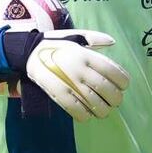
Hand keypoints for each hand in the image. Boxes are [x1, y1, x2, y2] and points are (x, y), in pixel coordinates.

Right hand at [5, 30, 129, 121]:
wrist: (28, 52)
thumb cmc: (55, 44)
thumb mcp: (75, 36)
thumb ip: (95, 38)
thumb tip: (113, 42)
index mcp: (86, 54)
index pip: (114, 71)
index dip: (123, 82)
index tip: (123, 86)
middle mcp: (80, 68)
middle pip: (107, 89)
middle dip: (115, 99)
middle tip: (115, 101)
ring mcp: (69, 82)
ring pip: (94, 102)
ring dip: (103, 110)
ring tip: (103, 110)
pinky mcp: (58, 93)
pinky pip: (76, 110)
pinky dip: (85, 116)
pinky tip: (87, 115)